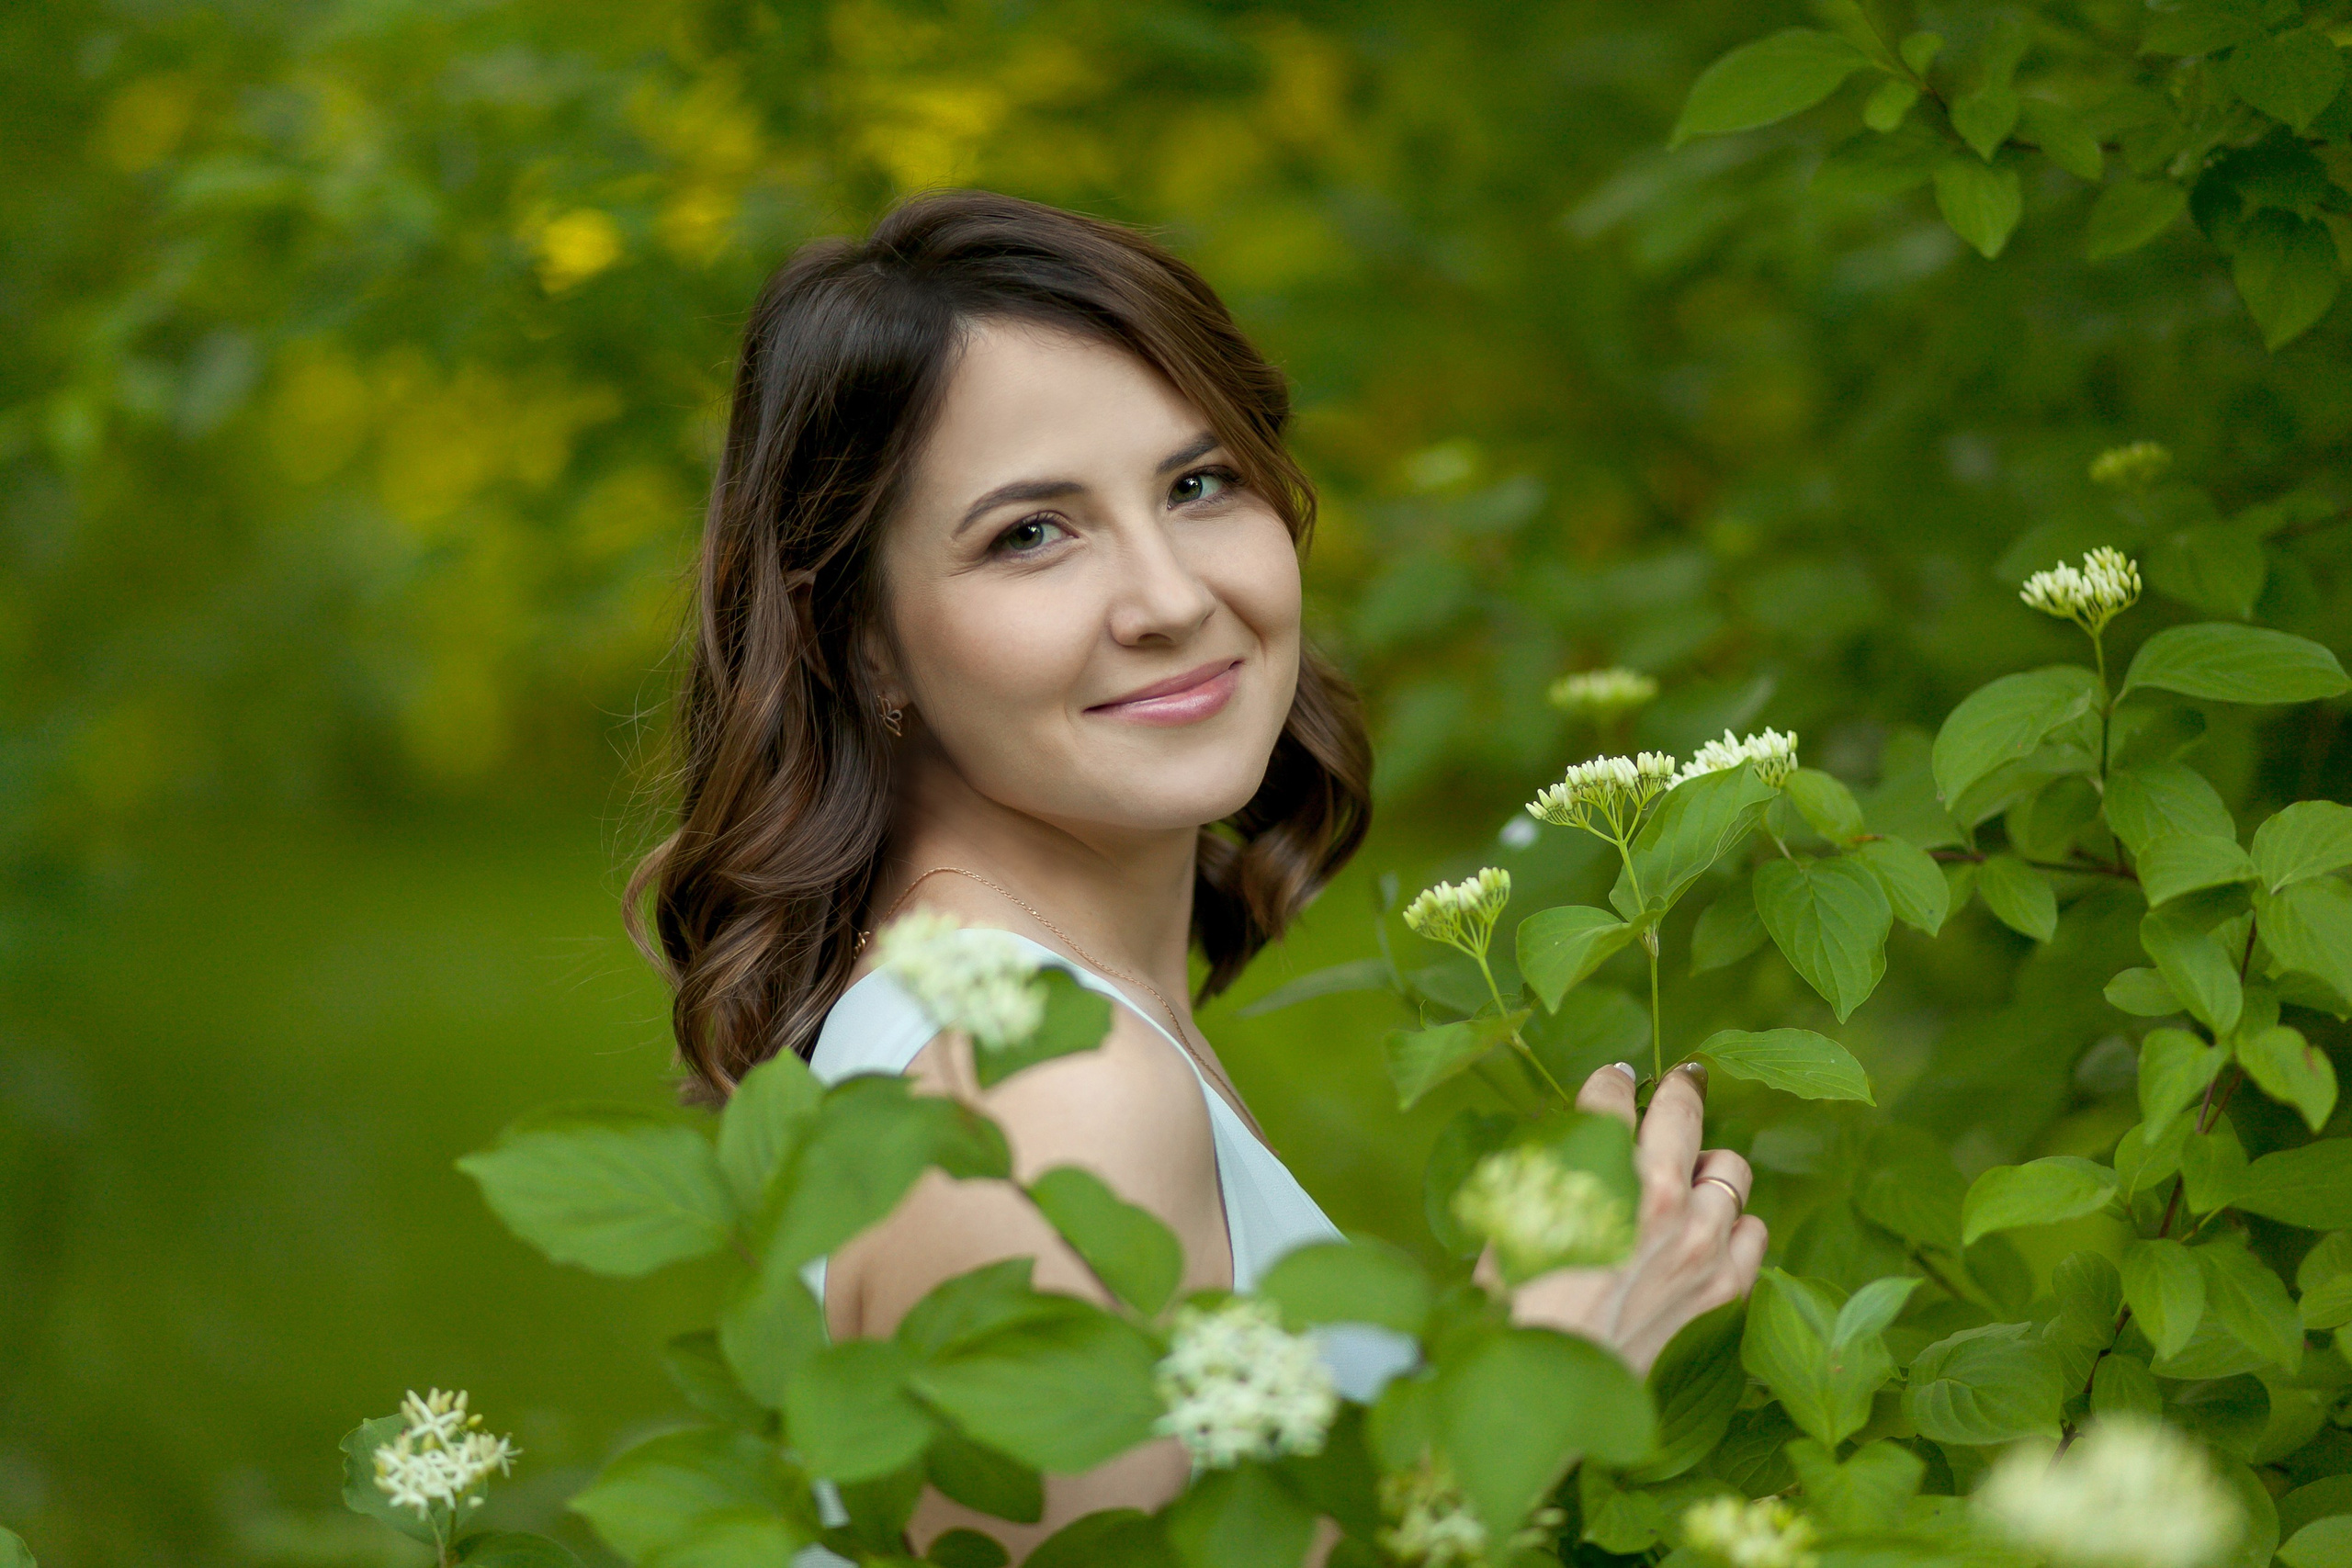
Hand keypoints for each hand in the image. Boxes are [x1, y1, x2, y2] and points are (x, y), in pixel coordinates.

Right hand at [1490, 1060, 1766, 1374]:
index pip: (1613, 1099)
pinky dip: (1732, 1223)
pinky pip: (1752, 1231)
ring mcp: (1704, 1248)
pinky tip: (1705, 1231)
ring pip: (1730, 1171)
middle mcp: (1665, 1204)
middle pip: (1684, 1115)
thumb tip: (1575, 1134)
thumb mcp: (1516, 1222)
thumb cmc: (1517, 1309)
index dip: (1608, 1084)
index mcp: (1605, 1178)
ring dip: (1705, 1165)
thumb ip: (1554, 1169)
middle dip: (1675, 1090)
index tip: (1611, 1081)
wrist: (1548, 1395)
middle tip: (1674, 1082)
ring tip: (1684, 1176)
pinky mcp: (1723, 1290)